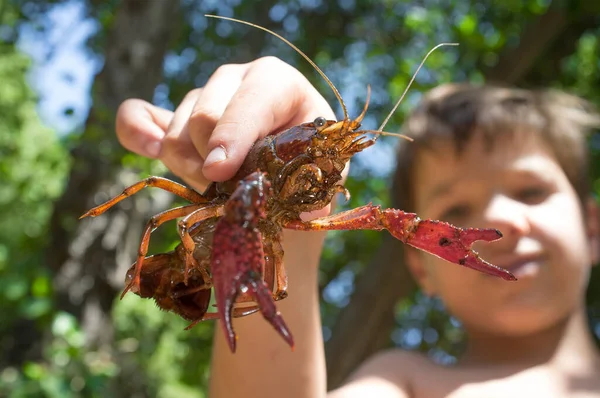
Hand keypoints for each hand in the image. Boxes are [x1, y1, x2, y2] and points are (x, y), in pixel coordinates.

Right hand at [115, 56, 334, 192]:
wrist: (288, 189)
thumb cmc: (307, 178)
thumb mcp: (317, 177)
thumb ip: (301, 180)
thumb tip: (286, 202)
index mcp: (279, 83)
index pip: (249, 99)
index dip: (233, 136)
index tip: (220, 172)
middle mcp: (237, 79)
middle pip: (204, 115)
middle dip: (212, 162)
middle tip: (230, 193)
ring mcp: (204, 97)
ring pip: (176, 132)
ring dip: (190, 169)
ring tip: (217, 189)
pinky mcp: (175, 119)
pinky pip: (137, 117)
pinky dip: (135, 132)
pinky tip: (148, 150)